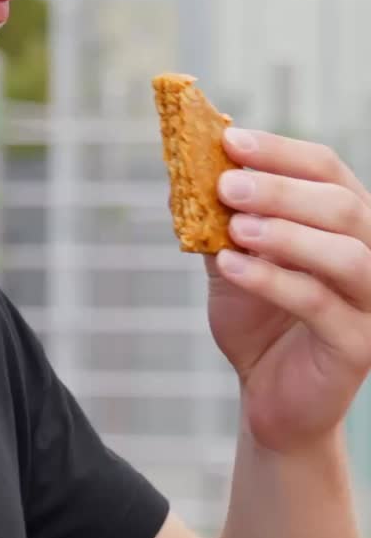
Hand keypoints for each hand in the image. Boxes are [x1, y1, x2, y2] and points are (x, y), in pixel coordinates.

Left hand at [207, 128, 370, 452]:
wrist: (267, 396)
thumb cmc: (256, 320)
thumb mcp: (231, 258)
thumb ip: (219, 216)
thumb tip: (186, 163)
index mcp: (345, 223)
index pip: (326, 169)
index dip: (280, 151)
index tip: (230, 140)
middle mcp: (370, 254)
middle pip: (341, 205)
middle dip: (281, 189)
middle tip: (227, 183)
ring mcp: (370, 302)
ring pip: (345, 253)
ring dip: (286, 233)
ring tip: (234, 226)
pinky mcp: (357, 346)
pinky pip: (319, 304)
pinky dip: (273, 280)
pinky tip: (232, 265)